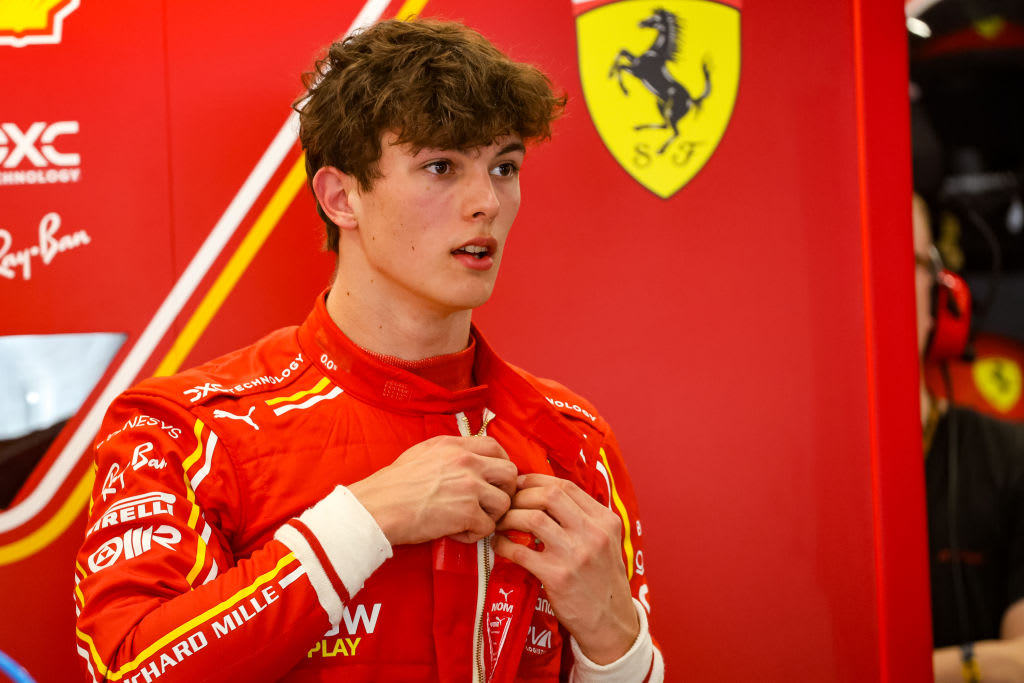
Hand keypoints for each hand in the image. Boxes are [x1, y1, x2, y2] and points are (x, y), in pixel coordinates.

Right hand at [347, 435, 516, 545]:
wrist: (377, 507)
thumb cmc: (392, 484)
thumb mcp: (422, 453)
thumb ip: (450, 453)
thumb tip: (467, 460)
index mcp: (456, 445)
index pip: (496, 447)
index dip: (500, 465)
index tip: (493, 480)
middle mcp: (467, 461)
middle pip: (510, 473)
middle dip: (504, 492)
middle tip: (488, 505)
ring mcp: (470, 486)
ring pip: (504, 503)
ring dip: (491, 516)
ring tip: (469, 521)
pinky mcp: (467, 512)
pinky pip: (487, 527)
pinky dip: (475, 534)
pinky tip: (456, 532)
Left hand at [493, 473, 638, 664]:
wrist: (610, 622)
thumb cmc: (602, 580)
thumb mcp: (606, 542)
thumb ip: (583, 518)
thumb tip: (545, 494)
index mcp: (605, 521)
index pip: (565, 486)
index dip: (536, 481)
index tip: (519, 485)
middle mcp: (593, 534)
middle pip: (548, 495)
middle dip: (521, 495)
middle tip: (507, 504)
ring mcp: (575, 555)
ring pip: (532, 518)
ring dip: (509, 517)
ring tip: (500, 523)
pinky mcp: (557, 577)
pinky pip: (520, 551)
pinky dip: (503, 543)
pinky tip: (500, 544)